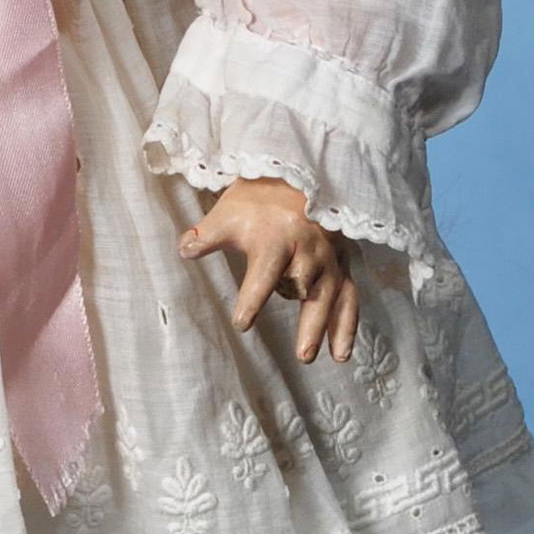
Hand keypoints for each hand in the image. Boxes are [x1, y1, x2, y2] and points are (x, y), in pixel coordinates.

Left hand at [179, 178, 358, 364]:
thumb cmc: (256, 201)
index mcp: (277, 237)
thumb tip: (184, 250)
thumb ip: (207, 235)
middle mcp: (307, 249)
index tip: (243, 323)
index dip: (254, 298)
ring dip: (326, 328)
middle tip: (301, 355)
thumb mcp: (228, 213)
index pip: (265, 273)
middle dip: (308, 323)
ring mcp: (329, 258)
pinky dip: (347, 326)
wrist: (295, 176)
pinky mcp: (342, 264)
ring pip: (331, 297)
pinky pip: (349, 297)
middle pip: (307, 289)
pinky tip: (342, 355)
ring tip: (313, 357)